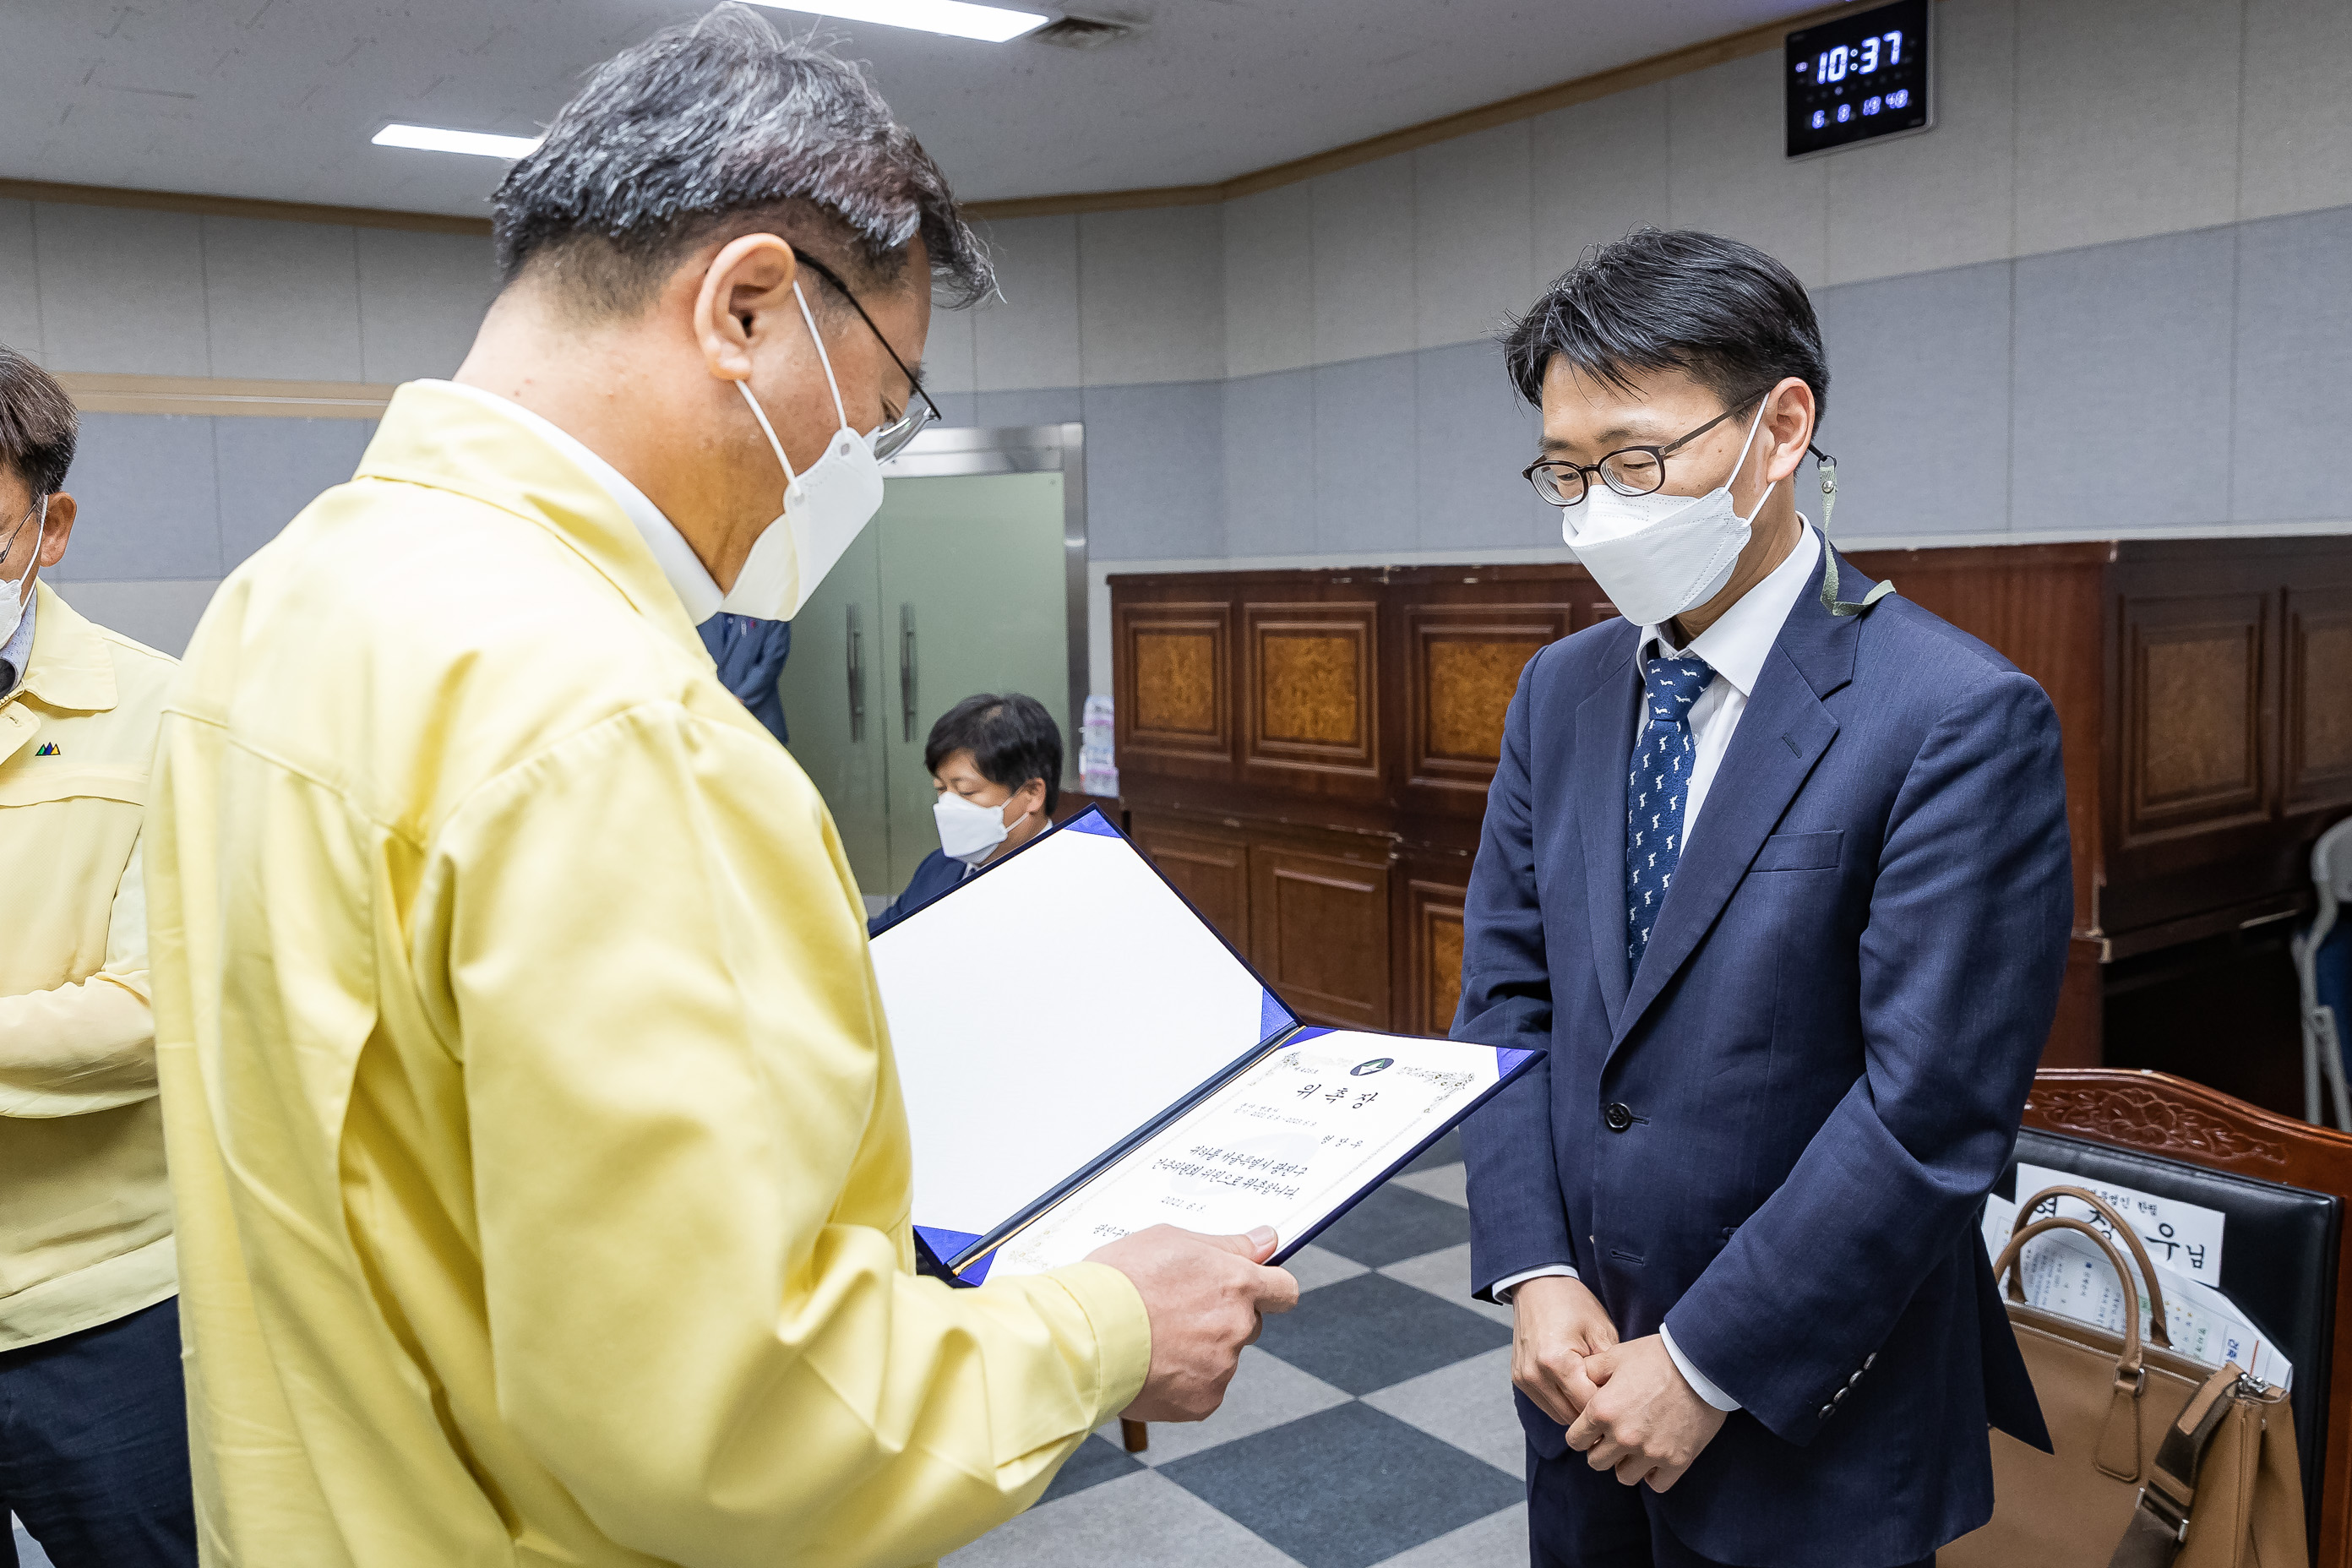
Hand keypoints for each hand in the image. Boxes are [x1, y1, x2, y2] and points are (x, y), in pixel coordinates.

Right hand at [1087, 1224, 1298, 1421]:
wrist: (1084, 1334)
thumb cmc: (1119, 1282)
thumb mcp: (1171, 1240)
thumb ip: (1227, 1245)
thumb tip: (1266, 1241)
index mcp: (1236, 1283)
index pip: (1283, 1289)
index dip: (1269, 1289)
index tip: (1256, 1291)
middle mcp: (1237, 1326)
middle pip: (1248, 1325)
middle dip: (1222, 1319)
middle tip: (1177, 1312)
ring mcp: (1222, 1367)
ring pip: (1220, 1358)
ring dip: (1197, 1352)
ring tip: (1152, 1338)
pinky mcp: (1202, 1402)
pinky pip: (1201, 1391)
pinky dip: (1181, 1383)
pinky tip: (1151, 1365)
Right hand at [1510, 1274, 1619, 1425]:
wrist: (1538, 1285)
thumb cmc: (1572, 1304)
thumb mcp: (1601, 1331)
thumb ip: (1609, 1370)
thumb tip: (1617, 1400)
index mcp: (1556, 1362)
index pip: (1588, 1405)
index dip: (1609, 1406)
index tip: (1625, 1401)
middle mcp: (1535, 1374)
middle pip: (1572, 1417)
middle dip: (1593, 1412)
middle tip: (1613, 1400)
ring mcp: (1524, 1378)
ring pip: (1558, 1415)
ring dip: (1577, 1410)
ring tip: (1595, 1393)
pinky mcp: (1519, 1379)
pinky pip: (1546, 1404)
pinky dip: (1563, 1402)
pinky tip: (1577, 1387)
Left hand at [1563, 1335, 1727, 1491]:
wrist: (1702, 1364)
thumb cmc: (1656, 1356)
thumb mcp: (1615, 1356)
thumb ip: (1589, 1371)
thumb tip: (1576, 1381)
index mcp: (1603, 1411)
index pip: (1575, 1441)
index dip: (1582, 1434)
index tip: (1593, 1428)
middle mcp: (1623, 1436)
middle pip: (1596, 1462)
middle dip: (1601, 1450)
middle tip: (1615, 1436)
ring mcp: (1650, 1452)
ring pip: (1624, 1476)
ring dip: (1626, 1463)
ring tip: (1636, 1446)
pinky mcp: (1677, 1461)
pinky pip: (1656, 1484)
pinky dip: (1654, 1474)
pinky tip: (1657, 1455)